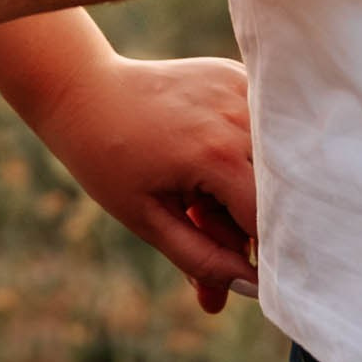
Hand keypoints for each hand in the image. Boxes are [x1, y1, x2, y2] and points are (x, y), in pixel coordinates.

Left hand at [24, 54, 257, 313]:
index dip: (256, 251)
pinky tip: (205, 152)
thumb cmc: (108, 161)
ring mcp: (243, 89)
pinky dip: (247, 150)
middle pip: (277, 190)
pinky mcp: (241, 74)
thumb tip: (253, 287)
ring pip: (275, 159)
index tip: (236, 266)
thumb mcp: (148, 220)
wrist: (85, 93)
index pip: (267, 220)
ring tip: (198, 188)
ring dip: (249, 184)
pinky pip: (266, 127)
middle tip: (202, 219)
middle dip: (248, 221)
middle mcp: (240, 116)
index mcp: (217, 155)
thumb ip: (202, 259)